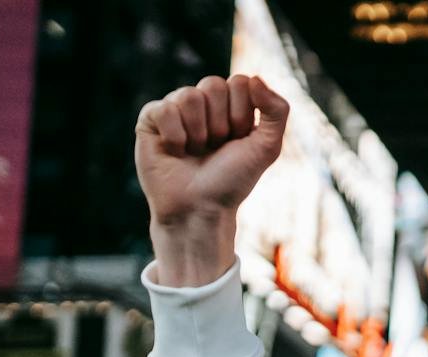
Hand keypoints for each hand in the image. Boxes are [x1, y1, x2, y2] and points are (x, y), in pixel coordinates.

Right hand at [135, 75, 287, 285]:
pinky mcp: (150, 119)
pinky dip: (175, 135)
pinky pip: (164, 108)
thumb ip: (277, 111)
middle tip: (215, 147)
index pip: (240, 82)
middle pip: (213, 84)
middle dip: (221, 123)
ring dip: (199, 132)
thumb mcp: (267, 148)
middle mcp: (203, 104)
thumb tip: (255, 77)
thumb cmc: (233, 181)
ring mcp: (175, 109)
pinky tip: (175, 151)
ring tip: (195, 151)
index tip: (238, 140)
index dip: (242, 115)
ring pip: (189, 95)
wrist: (201, 209)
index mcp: (231, 106)